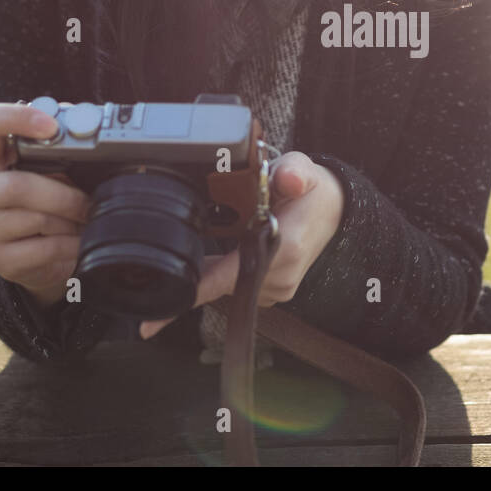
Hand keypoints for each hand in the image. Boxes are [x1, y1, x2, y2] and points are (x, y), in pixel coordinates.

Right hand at [0, 103, 91, 309]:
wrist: (43, 255)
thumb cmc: (52, 200)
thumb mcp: (57, 168)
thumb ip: (65, 143)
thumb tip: (86, 120)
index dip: (15, 119)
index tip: (51, 127)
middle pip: (16, 187)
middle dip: (64, 196)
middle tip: (89, 202)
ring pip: (35, 219)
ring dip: (70, 222)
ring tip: (83, 222)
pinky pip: (43, 250)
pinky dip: (70, 246)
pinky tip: (77, 244)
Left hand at [139, 151, 344, 338]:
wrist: (334, 212)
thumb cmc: (311, 192)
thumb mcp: (302, 170)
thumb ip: (292, 171)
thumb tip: (288, 179)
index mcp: (286, 249)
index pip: (231, 275)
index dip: (195, 290)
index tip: (155, 320)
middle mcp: (281, 277)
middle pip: (220, 283)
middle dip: (197, 269)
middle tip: (174, 252)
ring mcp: (278, 289)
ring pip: (226, 285)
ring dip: (214, 266)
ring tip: (223, 235)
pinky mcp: (273, 293)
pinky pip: (236, 286)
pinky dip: (226, 271)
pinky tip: (229, 249)